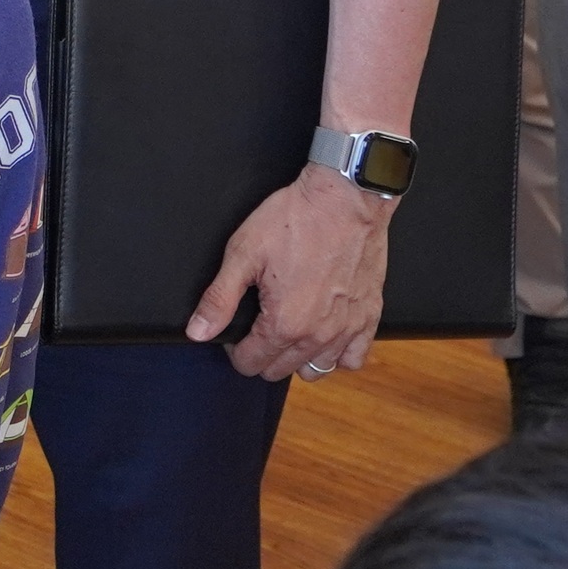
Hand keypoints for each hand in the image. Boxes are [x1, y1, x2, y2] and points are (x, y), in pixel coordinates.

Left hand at [185, 169, 390, 381]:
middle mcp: (318, 336)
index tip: (236, 330)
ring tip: (289, 330)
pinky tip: (325, 334)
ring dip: (297, 357)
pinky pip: (353, 358)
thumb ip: (218, 299)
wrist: (346, 198)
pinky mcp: (369, 316)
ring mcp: (347, 328)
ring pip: (315, 370)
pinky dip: (338, 354)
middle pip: (279, 370)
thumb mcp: (244, 253)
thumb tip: (198, 331)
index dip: (235, 349)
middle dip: (262, 354)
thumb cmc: (296, 219)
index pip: (250, 363)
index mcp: (284, 324)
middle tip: (258, 323)